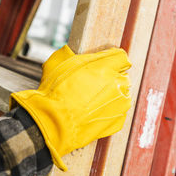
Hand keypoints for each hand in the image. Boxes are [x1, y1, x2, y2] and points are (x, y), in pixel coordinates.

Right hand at [10, 45, 131, 170]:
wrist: (53, 123)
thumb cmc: (54, 93)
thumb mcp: (57, 64)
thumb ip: (69, 55)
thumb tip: (68, 52)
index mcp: (104, 67)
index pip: (121, 57)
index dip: (110, 59)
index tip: (104, 62)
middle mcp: (117, 85)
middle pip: (122, 76)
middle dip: (110, 78)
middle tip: (92, 83)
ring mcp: (120, 105)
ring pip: (121, 95)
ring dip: (110, 95)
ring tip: (90, 100)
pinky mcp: (118, 122)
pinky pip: (117, 112)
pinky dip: (107, 111)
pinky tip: (91, 113)